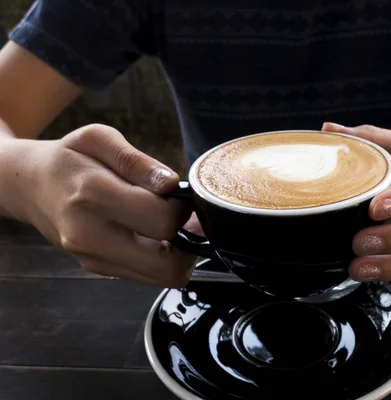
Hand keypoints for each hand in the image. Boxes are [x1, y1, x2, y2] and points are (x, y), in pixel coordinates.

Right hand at [21, 124, 196, 286]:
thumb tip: (170, 184)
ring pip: (162, 277)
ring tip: (174, 224)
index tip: (180, 194)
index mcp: (93, 197)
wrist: (32, 186)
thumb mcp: (99, 139)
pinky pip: (148, 276)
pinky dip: (163, 259)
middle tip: (188, 218)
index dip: (184, 208)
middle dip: (190, 242)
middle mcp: (91, 236)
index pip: (162, 220)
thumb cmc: (71, 159)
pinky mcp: (99, 268)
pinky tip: (158, 234)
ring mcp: (94, 258)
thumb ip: (137, 161)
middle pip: (167, 265)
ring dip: (180, 254)